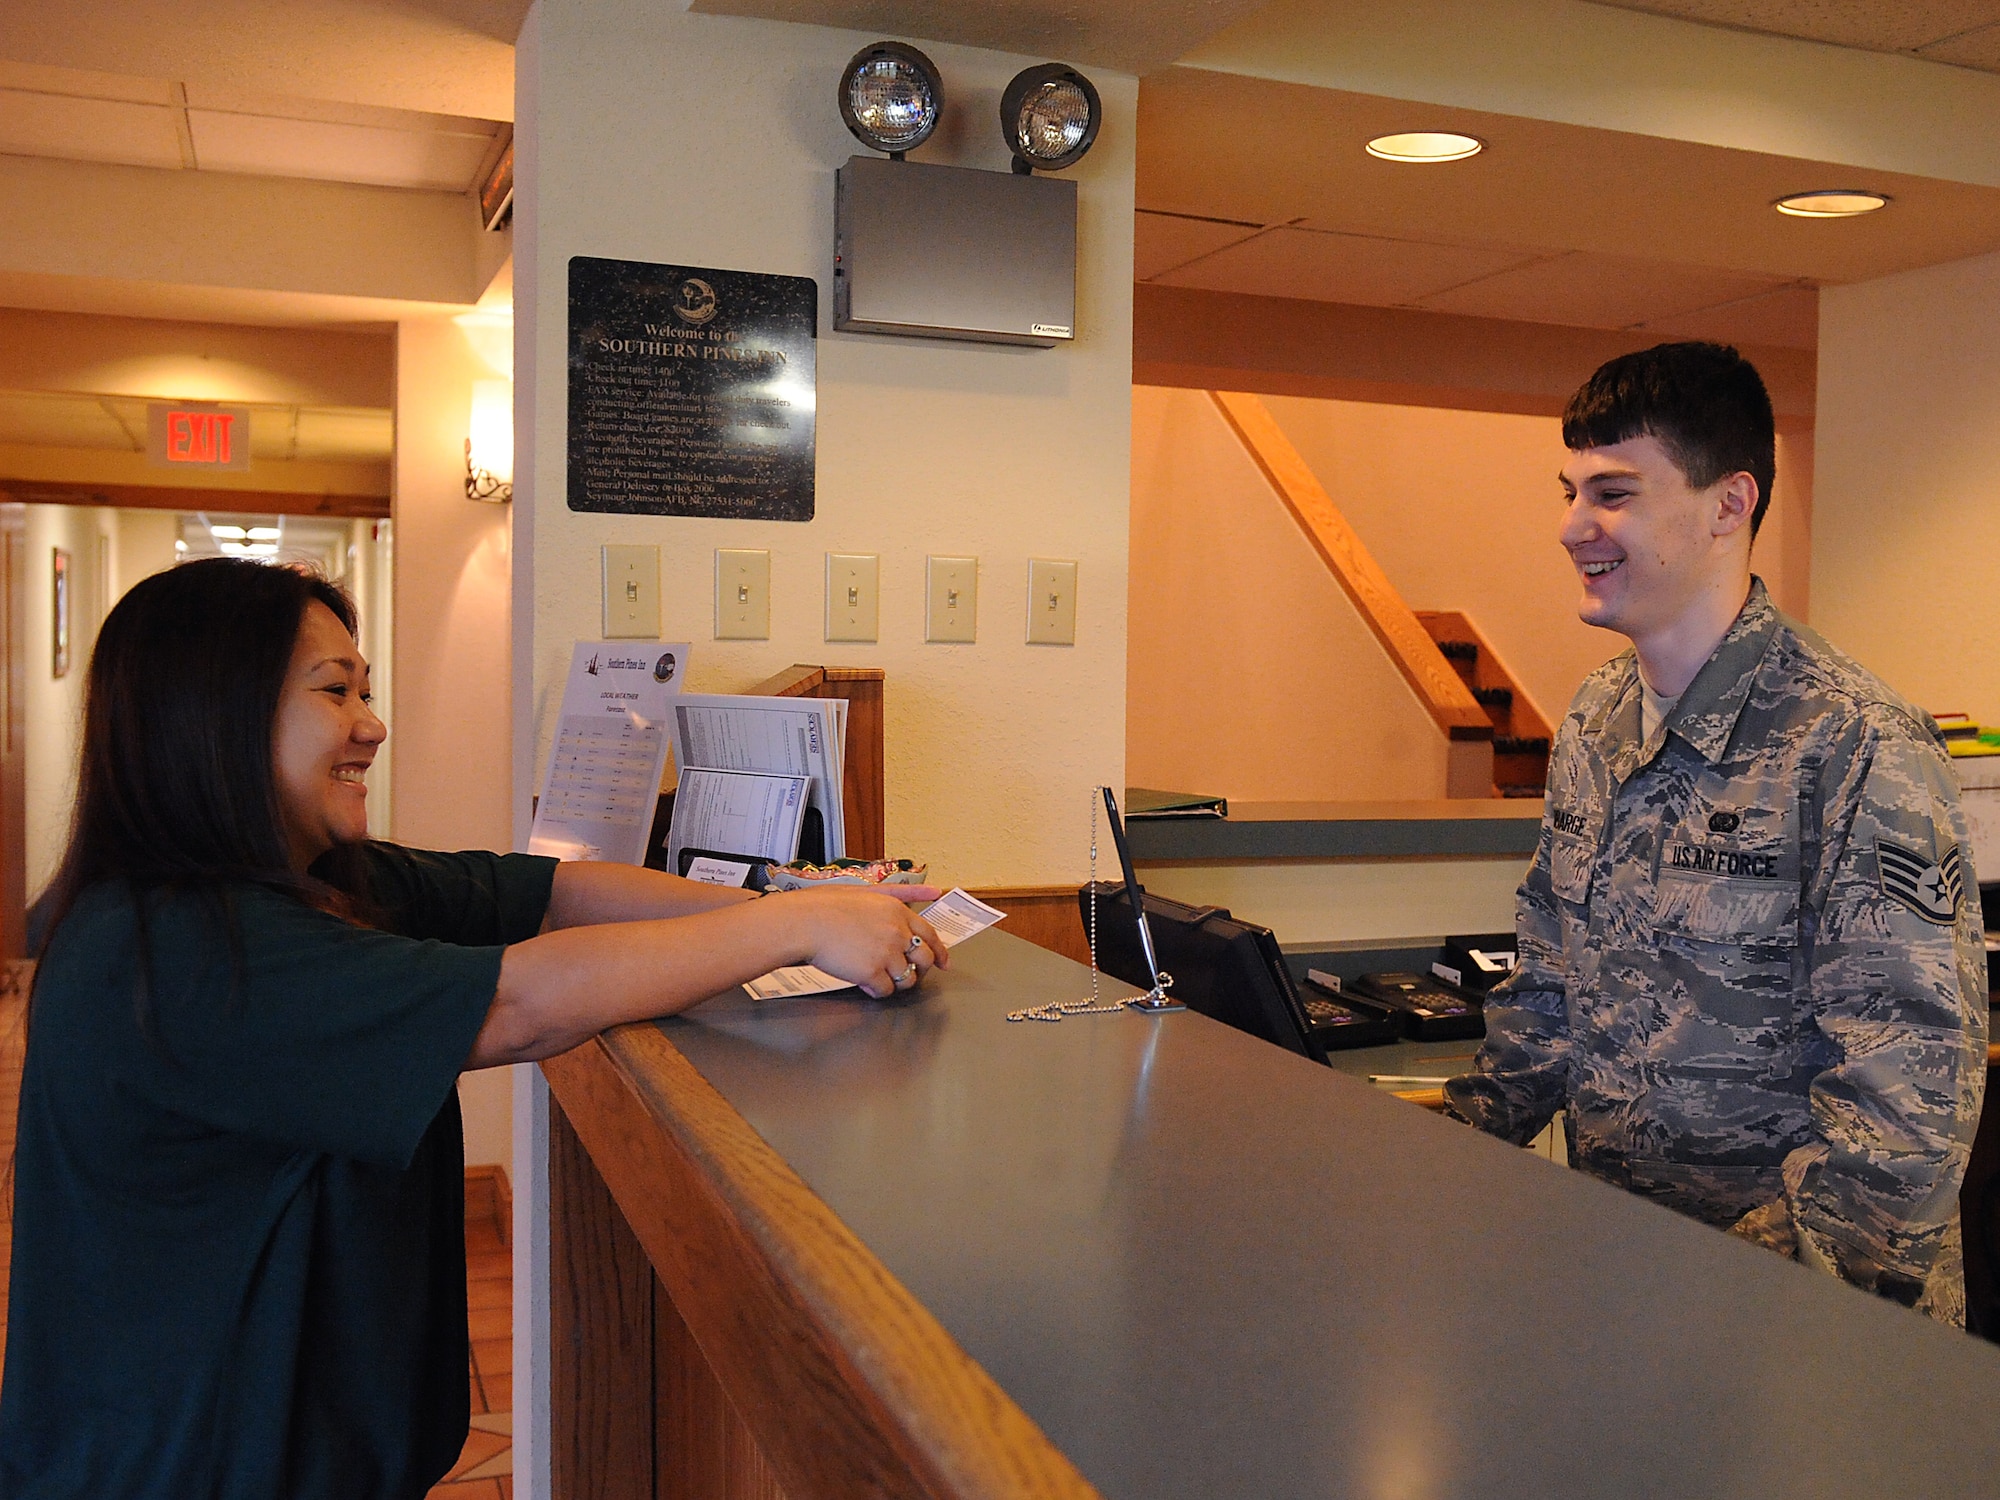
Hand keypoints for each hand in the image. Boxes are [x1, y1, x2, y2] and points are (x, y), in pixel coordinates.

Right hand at [783, 886, 949, 997]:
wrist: (802, 923)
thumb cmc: (825, 905)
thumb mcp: (866, 891)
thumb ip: (901, 893)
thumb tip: (932, 890)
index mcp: (897, 911)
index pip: (930, 934)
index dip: (940, 951)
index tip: (944, 962)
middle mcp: (897, 932)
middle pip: (925, 959)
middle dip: (922, 970)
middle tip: (914, 975)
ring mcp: (886, 954)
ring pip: (907, 979)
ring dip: (897, 982)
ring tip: (883, 979)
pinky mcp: (871, 973)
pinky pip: (885, 991)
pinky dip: (877, 991)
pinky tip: (866, 984)